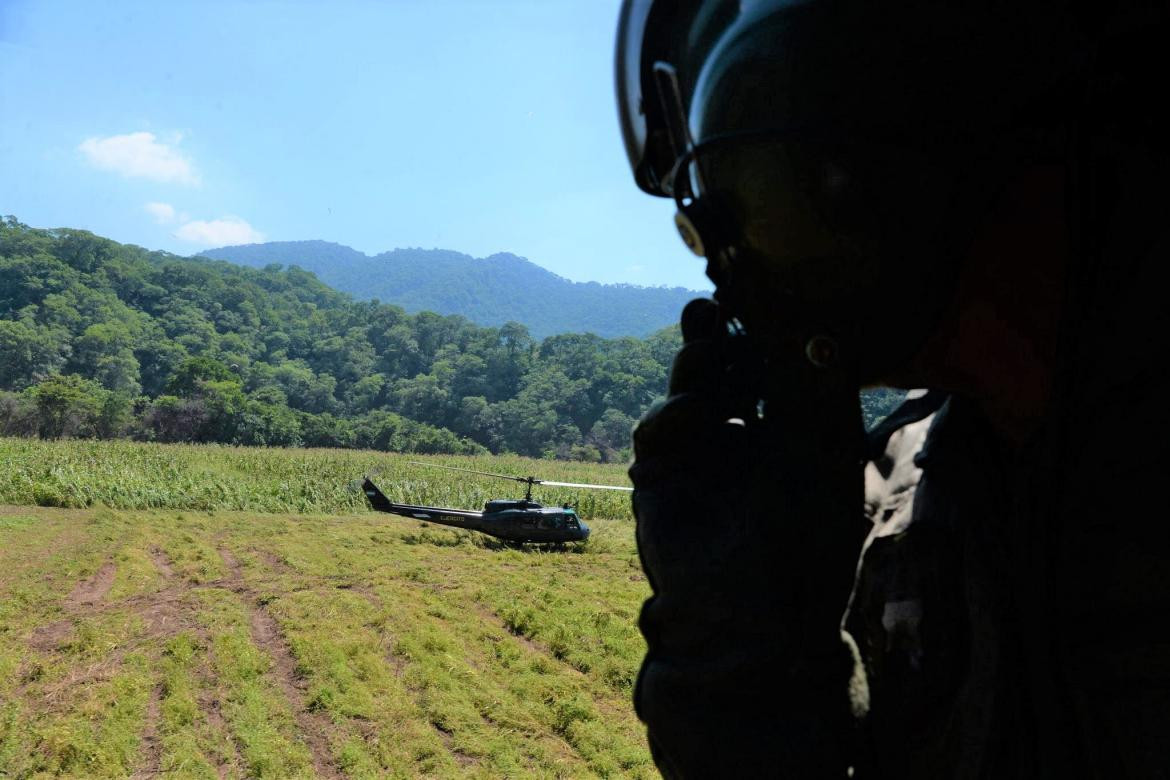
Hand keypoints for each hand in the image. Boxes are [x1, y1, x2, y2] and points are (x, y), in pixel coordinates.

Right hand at [630, 298, 866, 777]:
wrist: (760, 614)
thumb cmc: (809, 539)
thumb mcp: (826, 453)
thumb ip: (818, 389)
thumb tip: (817, 323)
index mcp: (784, 438)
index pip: (769, 372)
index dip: (762, 332)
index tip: (762, 287)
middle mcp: (739, 445)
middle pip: (723, 374)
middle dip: (720, 334)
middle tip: (720, 297)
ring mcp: (696, 463)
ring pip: (686, 394)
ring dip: (695, 359)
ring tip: (708, 329)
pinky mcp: (658, 482)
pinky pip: (656, 434)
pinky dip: (673, 414)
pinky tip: (697, 410)